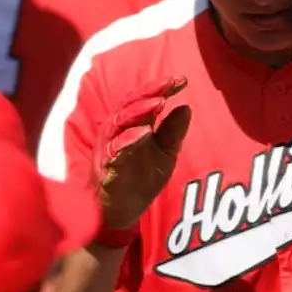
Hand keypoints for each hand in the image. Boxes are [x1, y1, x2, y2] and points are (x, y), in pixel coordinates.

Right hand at [91, 77, 191, 228]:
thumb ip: (173, 132)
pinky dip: (129, 138)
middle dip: (150, 91)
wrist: (124, 211)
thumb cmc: (142, 178)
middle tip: (169, 84)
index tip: (182, 80)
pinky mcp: (106, 164)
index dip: (161, 87)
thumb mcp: (165, 153)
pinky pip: (115, 148)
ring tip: (159, 102)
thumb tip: (186, 107)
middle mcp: (118, 129)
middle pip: (131, 102)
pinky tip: (144, 132)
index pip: (145, 98)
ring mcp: (110, 145)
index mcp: (132, 123)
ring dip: (140, 109)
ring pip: (121, 120)